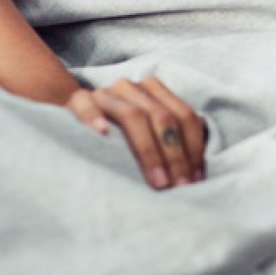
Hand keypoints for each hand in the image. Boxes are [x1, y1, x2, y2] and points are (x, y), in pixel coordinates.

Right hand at [66, 77, 205, 189]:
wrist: (77, 119)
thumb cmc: (120, 137)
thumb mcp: (150, 136)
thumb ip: (174, 142)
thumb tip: (199, 175)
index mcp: (156, 92)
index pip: (184, 116)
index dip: (194, 148)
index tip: (196, 180)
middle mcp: (133, 88)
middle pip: (163, 117)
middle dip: (175, 155)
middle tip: (179, 186)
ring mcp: (106, 93)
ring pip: (133, 115)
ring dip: (148, 150)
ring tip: (158, 181)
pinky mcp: (77, 100)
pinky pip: (85, 105)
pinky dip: (94, 117)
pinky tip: (102, 133)